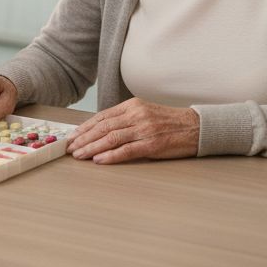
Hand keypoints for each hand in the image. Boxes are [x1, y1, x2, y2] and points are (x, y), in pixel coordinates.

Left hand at [66, 99, 198, 163]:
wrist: (195, 127)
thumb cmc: (168, 123)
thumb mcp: (144, 113)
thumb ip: (125, 119)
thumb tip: (100, 131)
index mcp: (132, 106)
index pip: (102, 116)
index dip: (85, 127)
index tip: (73, 136)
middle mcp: (136, 115)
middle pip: (103, 127)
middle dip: (84, 138)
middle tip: (70, 148)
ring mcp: (144, 129)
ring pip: (111, 138)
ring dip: (92, 148)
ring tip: (79, 155)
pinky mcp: (152, 144)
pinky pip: (126, 150)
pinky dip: (110, 156)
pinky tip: (99, 160)